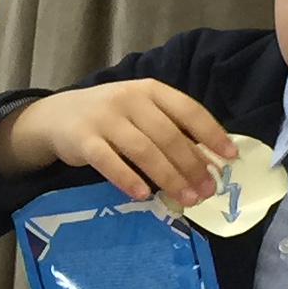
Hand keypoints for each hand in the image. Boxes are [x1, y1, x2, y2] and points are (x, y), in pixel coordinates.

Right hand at [0, 81, 233, 204]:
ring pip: (144, 150)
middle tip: (208, 190)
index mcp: (150, 90)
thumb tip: (209, 161)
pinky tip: (143, 195)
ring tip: (186, 199)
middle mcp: (129, 99)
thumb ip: (170, 128)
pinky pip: (109, 162)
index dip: (211, 134)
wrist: (58, 116)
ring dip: (168, 177)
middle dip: (192, 165)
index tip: (230, 158)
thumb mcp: (141, 111)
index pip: (188, 110)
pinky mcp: (83, 139)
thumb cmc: (110, 117)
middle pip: (168, 135)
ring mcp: (105, 118)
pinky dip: (127, 178)